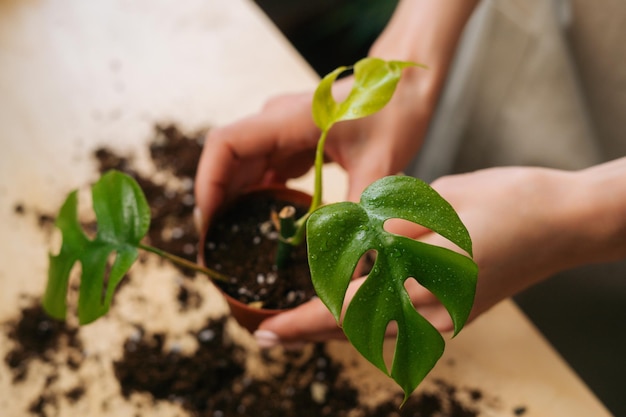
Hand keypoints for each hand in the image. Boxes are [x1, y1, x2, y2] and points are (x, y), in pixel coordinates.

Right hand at [194, 69, 435, 234]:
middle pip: (228, 160)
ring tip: (233, 240)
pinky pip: (264, 170)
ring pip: (243, 166)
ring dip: (235, 200)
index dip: (208, 182)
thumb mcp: (381, 164)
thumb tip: (354, 264)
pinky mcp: (293, 142)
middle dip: (217, 201)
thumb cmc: (394, 113)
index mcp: (289, 120)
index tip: (208, 221)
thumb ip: (361, 210)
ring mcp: (282, 132)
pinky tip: (263, 223)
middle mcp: (276, 122)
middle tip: (218, 246)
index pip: (226, 144)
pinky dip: (258, 196)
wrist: (404, 87)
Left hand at [255, 165, 604, 346]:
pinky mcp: (452, 315)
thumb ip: (384, 235)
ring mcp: (443, 320)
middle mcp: (429, 314)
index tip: (265, 331)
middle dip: (308, 332)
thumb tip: (345, 250)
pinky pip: (394, 324)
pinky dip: (363, 318)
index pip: (347, 311)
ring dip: (332, 327)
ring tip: (296, 317)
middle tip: (269, 328)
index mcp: (422, 285)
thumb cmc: (503, 205)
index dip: (301, 324)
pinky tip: (346, 304)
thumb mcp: (435, 209)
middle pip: (353, 332)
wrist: (559, 222)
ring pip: (372, 331)